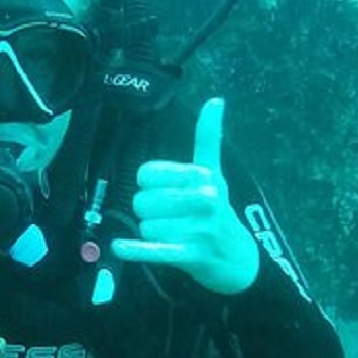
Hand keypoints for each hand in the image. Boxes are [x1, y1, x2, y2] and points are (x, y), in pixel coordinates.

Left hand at [111, 97, 258, 295]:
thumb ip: (209, 138)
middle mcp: (204, 199)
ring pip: (146, 226)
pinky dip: (136, 249)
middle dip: (149, 210)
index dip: (149, 183)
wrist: (237, 258)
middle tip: (168, 216)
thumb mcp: (215, 173)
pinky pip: (155, 249)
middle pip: (143, 201)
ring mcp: (198, 228)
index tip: (162, 189)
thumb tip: (216, 100)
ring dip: (152, 232)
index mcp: (203, 176)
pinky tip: (119, 246)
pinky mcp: (190, 254)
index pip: (148, 174)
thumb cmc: (219, 210)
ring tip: (172, 233)